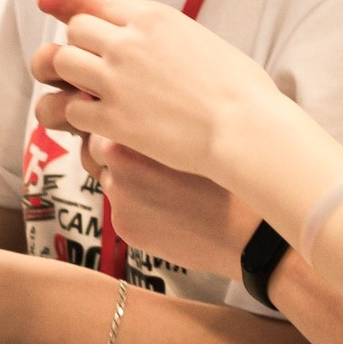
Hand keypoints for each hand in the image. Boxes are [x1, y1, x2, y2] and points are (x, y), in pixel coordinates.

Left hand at [29, 0, 284, 177]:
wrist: (246, 129)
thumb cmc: (243, 91)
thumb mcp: (206, 42)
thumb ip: (173, 36)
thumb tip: (170, 43)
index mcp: (154, 16)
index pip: (103, 7)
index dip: (105, 29)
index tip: (113, 47)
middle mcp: (127, 40)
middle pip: (76, 30)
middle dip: (83, 50)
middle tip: (97, 73)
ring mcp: (115, 78)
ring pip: (62, 62)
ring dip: (72, 80)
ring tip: (90, 96)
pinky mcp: (111, 118)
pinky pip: (71, 109)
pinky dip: (80, 117)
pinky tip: (100, 126)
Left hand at [81, 136, 253, 280]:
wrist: (247, 228)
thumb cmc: (229, 173)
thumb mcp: (191, 133)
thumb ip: (157, 123)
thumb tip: (135, 115)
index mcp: (131, 135)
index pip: (99, 121)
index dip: (114, 124)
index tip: (129, 127)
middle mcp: (117, 167)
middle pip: (96, 151)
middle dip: (113, 152)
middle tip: (144, 158)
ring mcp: (119, 200)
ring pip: (109, 181)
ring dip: (126, 181)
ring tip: (165, 186)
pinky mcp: (125, 228)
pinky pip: (122, 210)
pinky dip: (137, 207)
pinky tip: (169, 208)